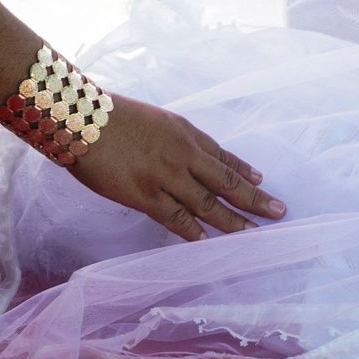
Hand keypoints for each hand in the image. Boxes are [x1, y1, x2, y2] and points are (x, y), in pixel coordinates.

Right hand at [69, 94, 286, 240]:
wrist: (79, 118)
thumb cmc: (114, 117)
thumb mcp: (158, 121)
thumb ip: (182, 140)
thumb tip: (205, 158)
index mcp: (186, 134)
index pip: (224, 157)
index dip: (246, 172)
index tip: (264, 184)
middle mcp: (184, 156)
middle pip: (226, 182)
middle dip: (255, 199)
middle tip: (279, 212)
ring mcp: (166, 177)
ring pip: (208, 204)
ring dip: (233, 221)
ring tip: (253, 233)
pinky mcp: (145, 196)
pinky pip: (176, 219)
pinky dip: (194, 231)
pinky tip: (209, 241)